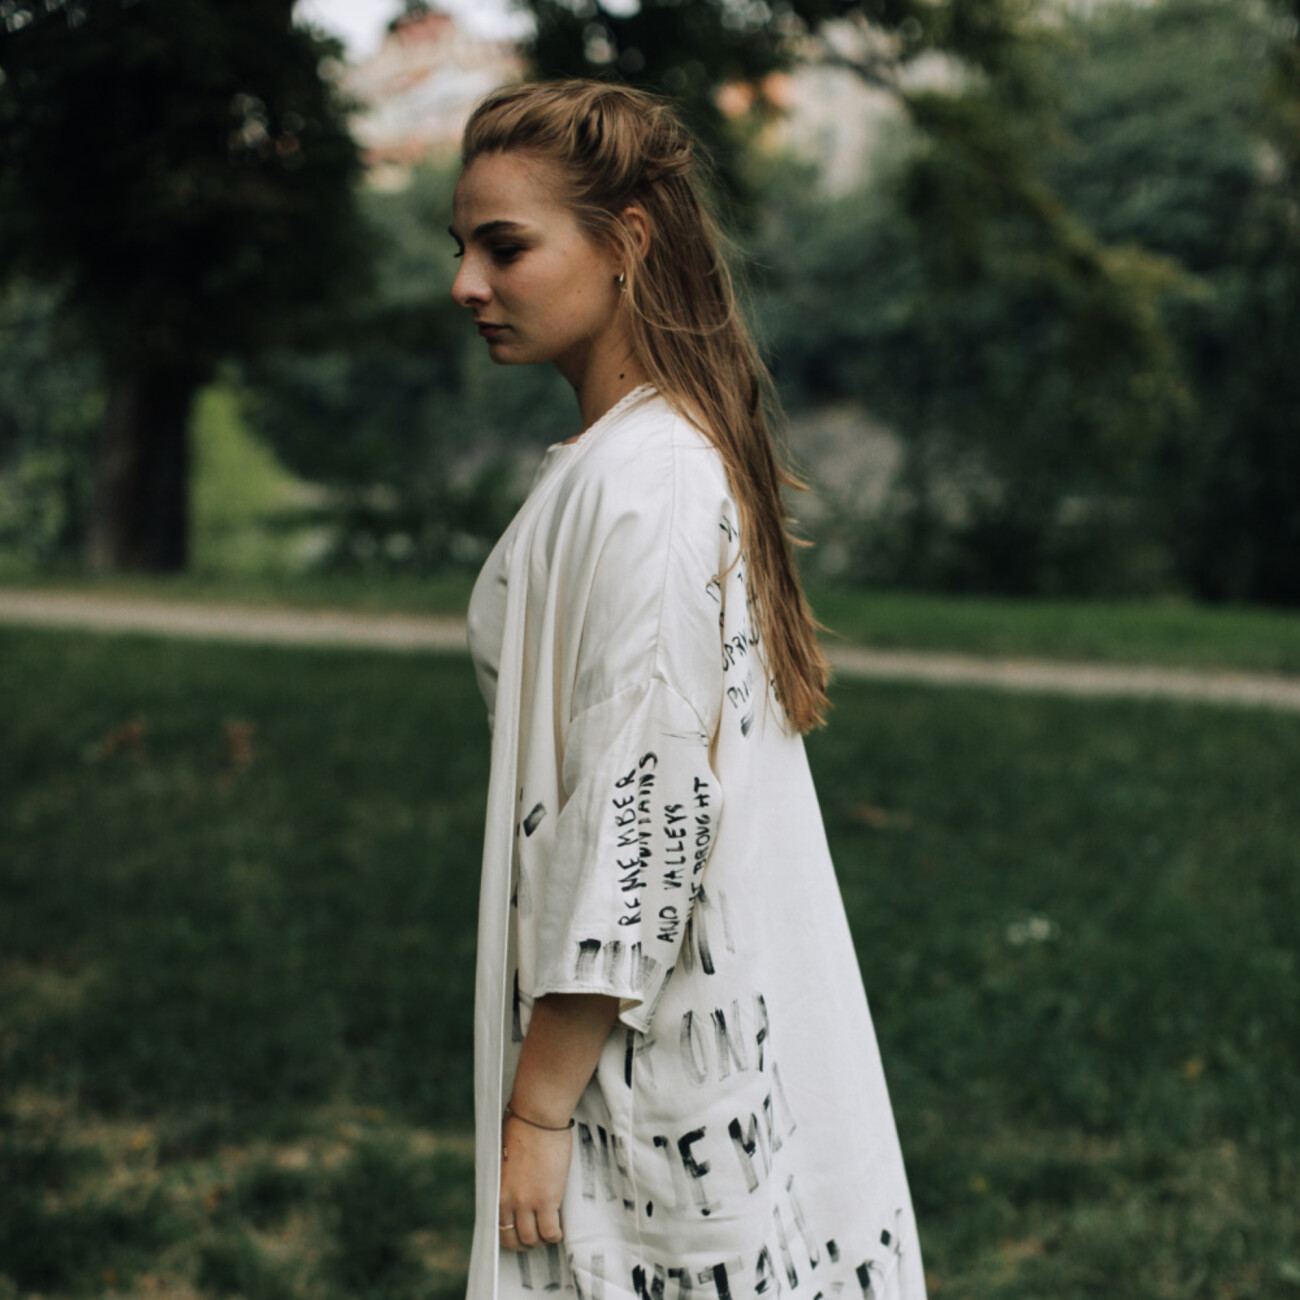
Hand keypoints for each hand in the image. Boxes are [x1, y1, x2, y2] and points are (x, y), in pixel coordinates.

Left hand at [499, 1114, 571, 1250]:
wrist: (537, 1118)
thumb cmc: (523, 1129)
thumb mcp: (506, 1160)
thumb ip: (507, 1180)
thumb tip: (513, 1187)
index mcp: (497, 1191)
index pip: (499, 1228)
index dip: (511, 1236)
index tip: (521, 1234)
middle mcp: (509, 1201)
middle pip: (514, 1239)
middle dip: (526, 1243)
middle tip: (538, 1236)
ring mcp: (527, 1202)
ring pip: (532, 1239)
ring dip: (542, 1240)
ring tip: (550, 1232)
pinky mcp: (547, 1199)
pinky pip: (550, 1231)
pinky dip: (555, 1235)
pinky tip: (560, 1229)